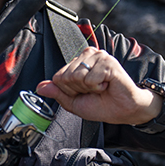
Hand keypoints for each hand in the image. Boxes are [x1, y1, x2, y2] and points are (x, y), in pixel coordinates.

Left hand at [36, 50, 162, 125]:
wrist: (124, 110)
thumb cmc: (102, 105)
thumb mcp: (74, 102)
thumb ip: (57, 93)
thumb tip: (39, 87)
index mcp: (78, 62)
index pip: (58, 77)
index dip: (69, 91)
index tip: (84, 93)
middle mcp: (87, 55)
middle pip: (66, 76)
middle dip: (78, 89)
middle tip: (94, 90)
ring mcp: (98, 56)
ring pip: (76, 76)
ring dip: (89, 88)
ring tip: (101, 87)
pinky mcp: (108, 62)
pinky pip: (90, 78)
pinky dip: (98, 87)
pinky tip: (107, 85)